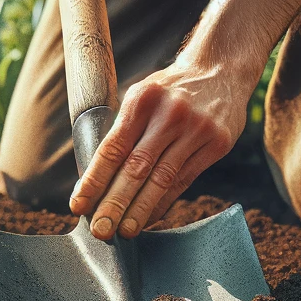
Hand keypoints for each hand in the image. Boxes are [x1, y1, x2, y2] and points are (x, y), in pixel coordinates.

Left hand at [68, 59, 250, 238]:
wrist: (221, 69)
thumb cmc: (170, 89)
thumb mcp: (142, 95)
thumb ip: (123, 130)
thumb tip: (97, 178)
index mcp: (142, 99)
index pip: (112, 148)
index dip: (94, 180)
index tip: (79, 204)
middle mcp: (170, 114)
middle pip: (136, 168)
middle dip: (114, 202)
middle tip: (99, 229)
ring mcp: (197, 129)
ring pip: (162, 179)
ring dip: (139, 210)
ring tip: (123, 231)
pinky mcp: (217, 143)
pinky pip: (184, 181)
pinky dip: (164, 202)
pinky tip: (148, 217)